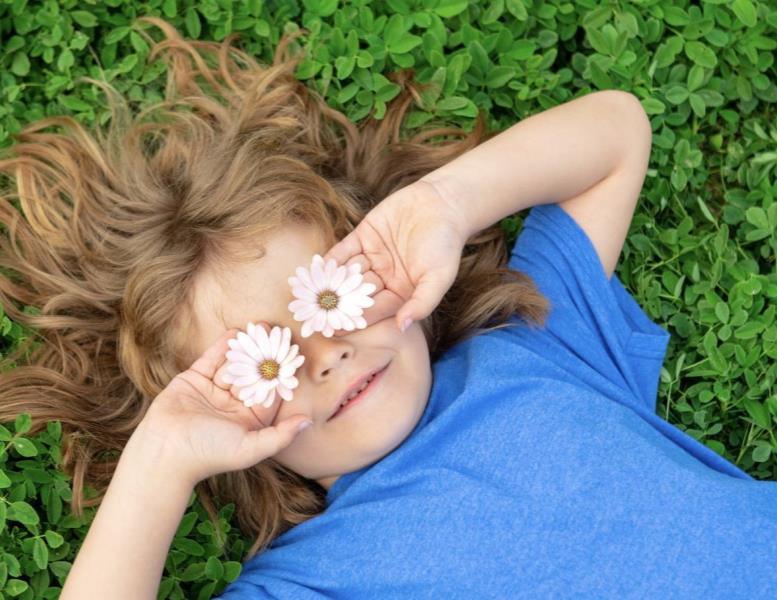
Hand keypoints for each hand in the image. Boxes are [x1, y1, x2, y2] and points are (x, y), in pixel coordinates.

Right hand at [134, 325, 311, 486]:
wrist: (164, 451)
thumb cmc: (210, 454)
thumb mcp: (251, 448)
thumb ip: (281, 436)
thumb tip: (308, 421)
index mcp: (249, 419)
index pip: (269, 392)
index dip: (281, 373)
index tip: (293, 353)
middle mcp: (233, 404)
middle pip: (253, 375)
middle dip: (264, 355)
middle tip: (278, 333)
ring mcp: (213, 390)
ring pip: (234, 364)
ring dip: (246, 347)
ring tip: (260, 327)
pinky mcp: (194, 379)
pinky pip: (211, 359)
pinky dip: (223, 346)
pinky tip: (236, 332)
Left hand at [323, 179, 470, 333]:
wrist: (443, 202)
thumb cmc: (446, 244)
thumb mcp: (439, 277)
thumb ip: (422, 303)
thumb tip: (403, 326)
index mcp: (401, 293)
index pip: (375, 310)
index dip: (355, 320)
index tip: (334, 330)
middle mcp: (384, 278)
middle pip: (356, 295)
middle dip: (336, 304)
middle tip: (313, 316)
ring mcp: (372, 257)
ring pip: (347, 274)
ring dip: (328, 283)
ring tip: (307, 295)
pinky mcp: (364, 235)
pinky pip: (344, 250)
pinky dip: (330, 259)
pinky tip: (315, 268)